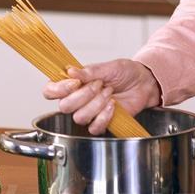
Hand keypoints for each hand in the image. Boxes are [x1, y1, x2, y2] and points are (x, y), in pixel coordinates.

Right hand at [42, 59, 160, 134]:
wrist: (144, 83)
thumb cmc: (125, 73)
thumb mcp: (109, 66)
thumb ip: (89, 71)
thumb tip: (70, 71)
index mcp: (73, 83)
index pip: (50, 90)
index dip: (58, 89)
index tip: (74, 82)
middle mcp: (77, 99)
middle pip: (64, 106)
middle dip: (84, 95)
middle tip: (99, 84)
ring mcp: (88, 112)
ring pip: (79, 117)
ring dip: (96, 104)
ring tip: (109, 93)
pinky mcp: (100, 123)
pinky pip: (94, 127)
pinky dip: (104, 116)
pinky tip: (113, 106)